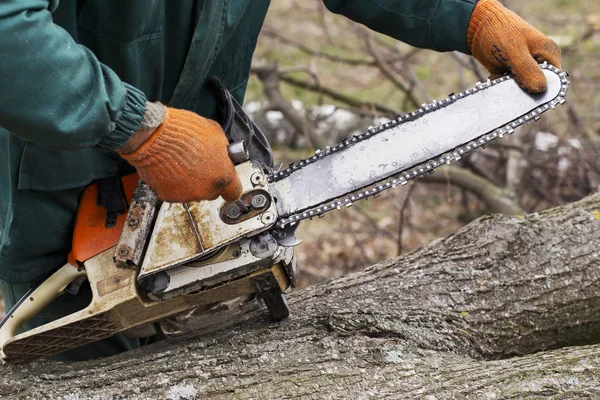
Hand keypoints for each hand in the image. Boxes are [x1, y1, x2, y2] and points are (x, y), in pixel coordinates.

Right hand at [119, 107, 242, 202]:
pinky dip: (173, 183)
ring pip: (194, 193)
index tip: (226, 181)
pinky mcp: (169, 196)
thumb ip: (223, 150)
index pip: (234, 193)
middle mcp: (207, 190)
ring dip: (191, 182)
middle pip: (213, 192)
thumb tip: (224, 154)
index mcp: (223, 176)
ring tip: (182, 163)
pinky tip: (171, 168)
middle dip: (208, 181)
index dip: (229, 186)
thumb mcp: (215, 133)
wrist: (154, 134)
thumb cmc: (183, 131)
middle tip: (200, 165)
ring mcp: (188, 195)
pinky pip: (175, 192)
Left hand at [467, 0, 561, 92]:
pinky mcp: (511, 73)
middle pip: (537, 88)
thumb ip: (527, 70)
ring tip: (498, 78)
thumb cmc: (499, 33)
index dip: (542, 93)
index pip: (554, 83)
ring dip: (508, 90)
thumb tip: (540, 89)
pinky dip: (499, 86)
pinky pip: (508, 87)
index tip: (526, 96)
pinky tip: (492, 78)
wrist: (476, 27)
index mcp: (549, 55)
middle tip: (507, 86)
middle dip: (522, 92)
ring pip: (521, 90)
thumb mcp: (514, 52)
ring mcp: (525, 68)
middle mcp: (540, 63)